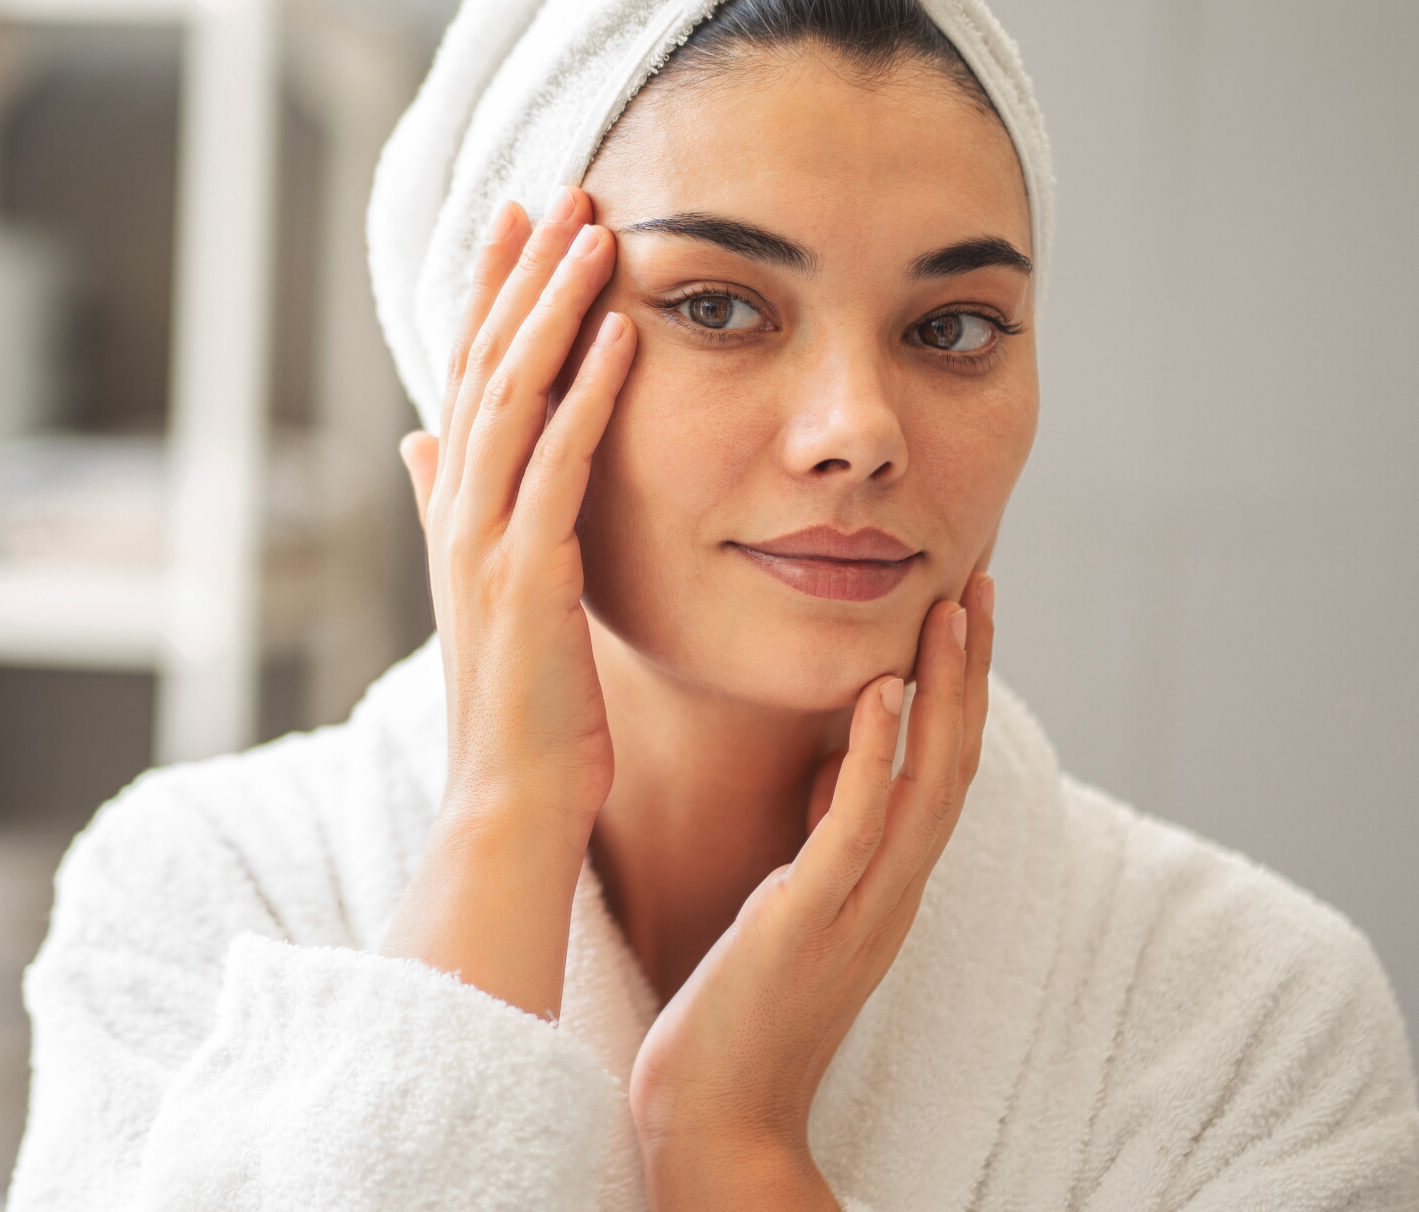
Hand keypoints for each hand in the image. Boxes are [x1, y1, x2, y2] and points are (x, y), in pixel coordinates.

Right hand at [381, 187, 636, 1018]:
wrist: (513, 807)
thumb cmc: (520, 711)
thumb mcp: (486, 596)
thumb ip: (452, 510)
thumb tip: (419, 441)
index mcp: (456, 517)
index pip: (470, 381)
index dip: (492, 297)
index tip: (522, 222)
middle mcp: (458, 518)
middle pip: (482, 368)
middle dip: (518, 276)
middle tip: (554, 191)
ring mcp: (484, 547)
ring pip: (510, 400)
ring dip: (552, 309)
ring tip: (592, 231)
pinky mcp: (526, 580)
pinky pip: (556, 468)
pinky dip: (585, 394)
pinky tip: (620, 333)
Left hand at [630, 575, 996, 1209]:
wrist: (717, 1120)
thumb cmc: (739, 1018)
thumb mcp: (793, 909)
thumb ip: (826, 845)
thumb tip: (844, 770)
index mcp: (884, 888)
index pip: (939, 769)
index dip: (958, 688)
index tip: (961, 607)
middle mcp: (890, 894)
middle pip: (954, 762)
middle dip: (971, 669)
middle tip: (980, 579)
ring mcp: (858, 909)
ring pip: (926, 784)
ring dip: (944, 693)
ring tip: (951, 608)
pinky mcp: (809, 922)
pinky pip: (856, 829)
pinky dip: (877, 757)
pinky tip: (884, 692)